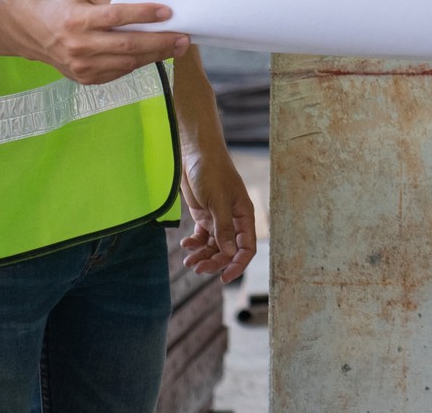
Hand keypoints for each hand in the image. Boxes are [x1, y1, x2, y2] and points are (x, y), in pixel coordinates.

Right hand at [22, 0, 187, 84]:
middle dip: (160, 42)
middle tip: (183, 38)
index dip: (143, 15)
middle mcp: (80, 45)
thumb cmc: (63, 10)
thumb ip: (112, 2)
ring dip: (155, 55)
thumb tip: (143, 11)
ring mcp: (83, 66)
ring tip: (176, 47)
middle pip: (128, 45)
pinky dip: (139, 63)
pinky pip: (120, 71)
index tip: (167, 13)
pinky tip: (153, 55)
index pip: (117, 17)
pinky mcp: (86, 79)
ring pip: (128, 62)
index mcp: (78, 20)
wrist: (34, 34)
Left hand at [179, 153, 256, 282]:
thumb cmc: (212, 171)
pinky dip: (194, 244)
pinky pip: (202, 237)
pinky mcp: (203, 215)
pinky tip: (185, 244)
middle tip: (197, 268)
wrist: (195, 153)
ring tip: (188, 261)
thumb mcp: (218, 200)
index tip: (224, 278)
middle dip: (214, 262)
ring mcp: (217, 218)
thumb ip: (223, 227)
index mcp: (244, 216)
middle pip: (227, 251)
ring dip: (202, 256)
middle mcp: (233, 220)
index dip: (237, 264)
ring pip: (213, 246)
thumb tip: (228, 253)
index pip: (246, 247)